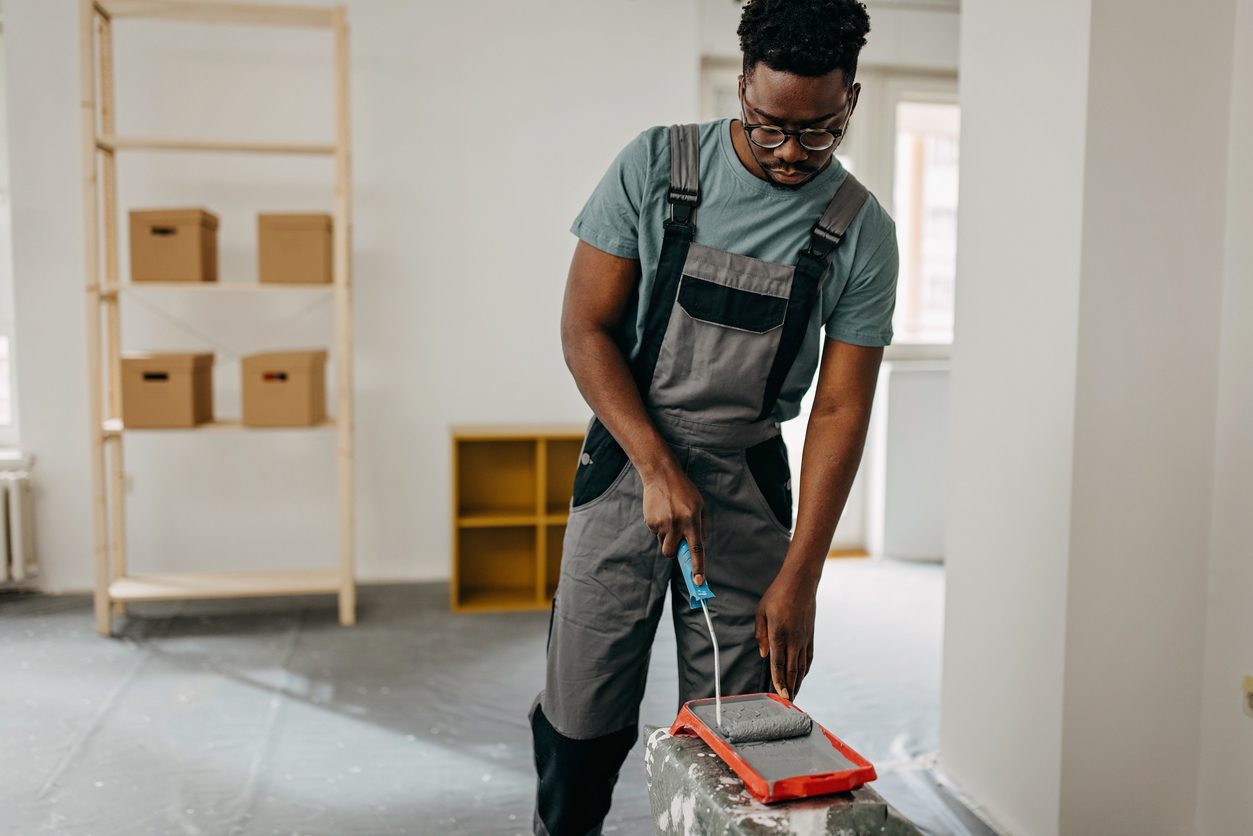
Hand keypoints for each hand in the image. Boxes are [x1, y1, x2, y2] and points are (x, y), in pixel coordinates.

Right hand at [641, 461, 706, 583]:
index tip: (698, 582)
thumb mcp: (700, 505)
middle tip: (676, 537)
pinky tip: (662, 512)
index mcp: (692, 521)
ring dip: (666, 536)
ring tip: (669, 517)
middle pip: (671, 553)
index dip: (697, 567)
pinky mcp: (650, 522)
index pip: (696, 549)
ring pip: (663, 543)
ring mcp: (662, 524)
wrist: (661, 475)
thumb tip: (699, 545)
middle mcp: (677, 524)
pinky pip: (655, 533)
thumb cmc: (684, 490)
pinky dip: (659, 527)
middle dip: (673, 550)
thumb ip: (701, 526)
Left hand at [755, 572, 817, 700]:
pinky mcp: (811, 635)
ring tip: (794, 695)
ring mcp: (804, 638)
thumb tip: (763, 654)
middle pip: (792, 670)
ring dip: (798, 682)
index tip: (779, 695)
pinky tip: (802, 676)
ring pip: (801, 666)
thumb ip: (761, 634)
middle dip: (790, 688)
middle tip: (788, 704)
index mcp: (779, 634)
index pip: (778, 663)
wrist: (801, 582)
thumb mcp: (761, 611)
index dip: (778, 681)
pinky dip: (805, 670)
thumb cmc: (777, 594)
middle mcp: (794, 639)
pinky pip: (809, 657)